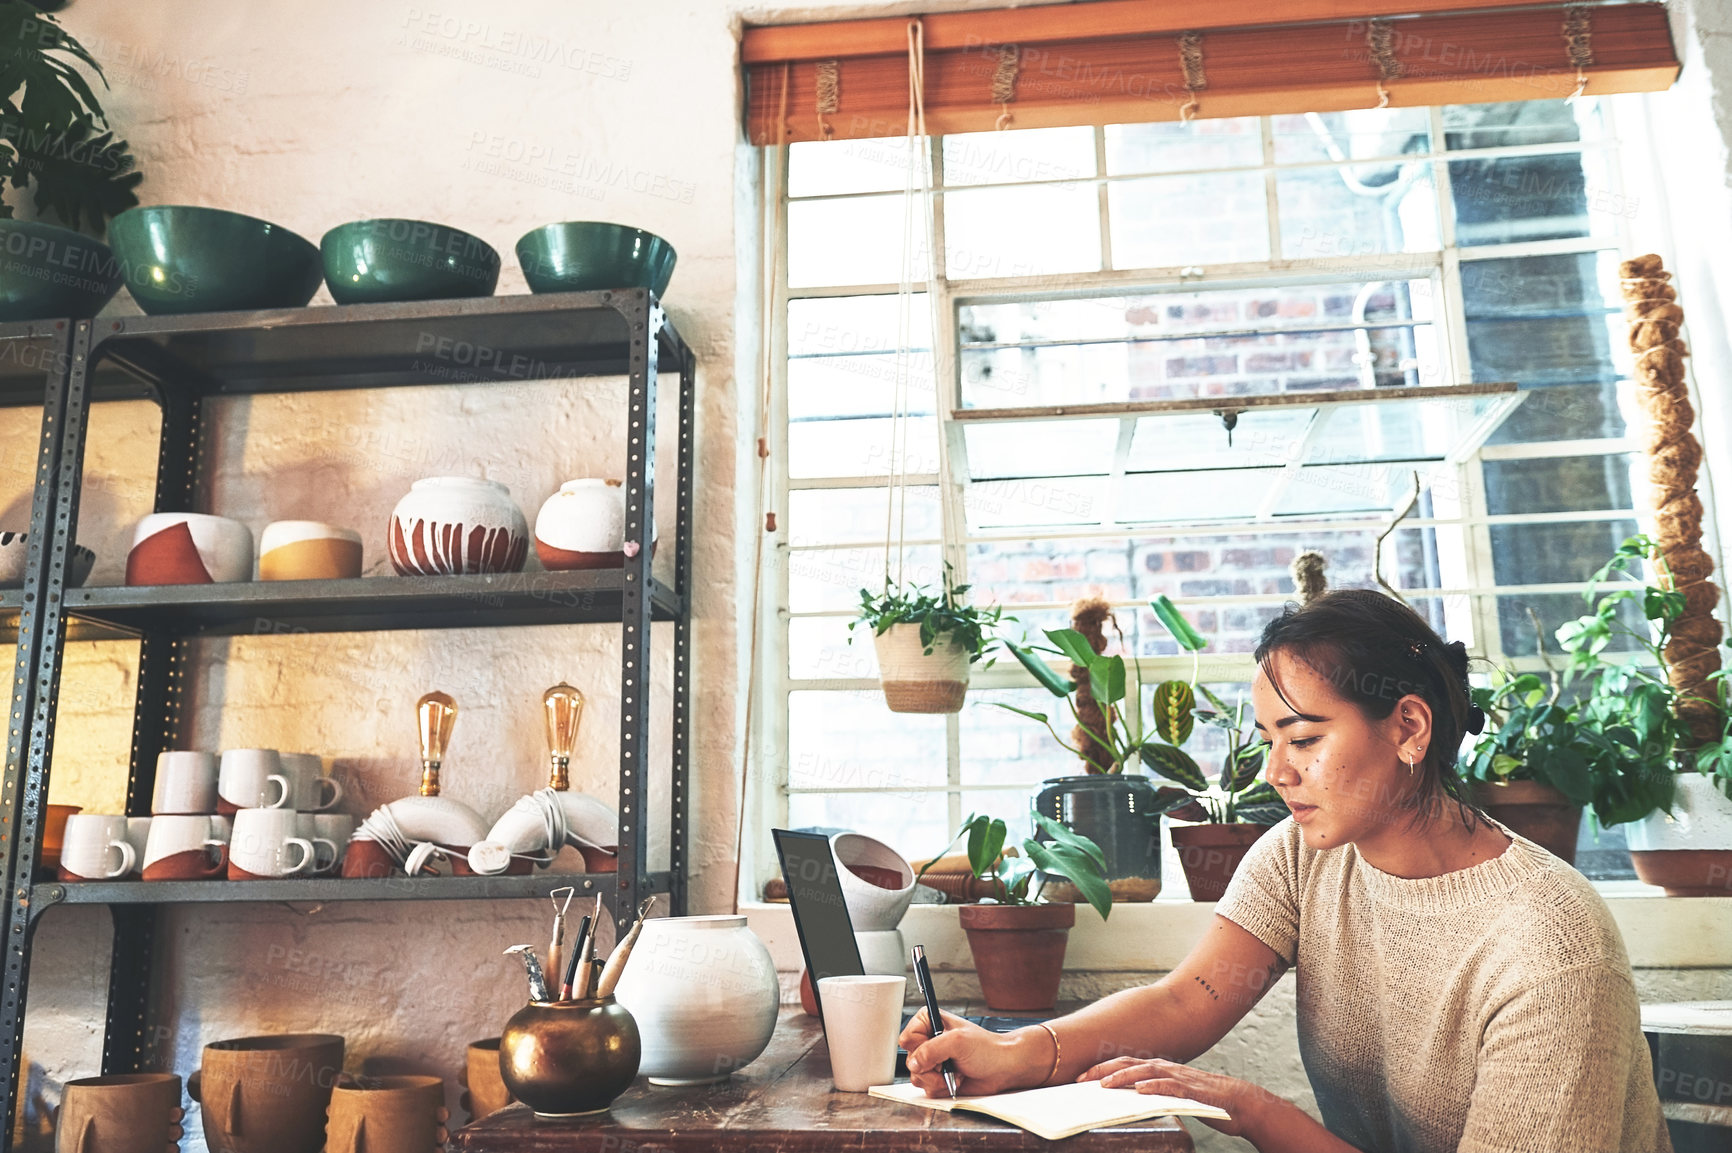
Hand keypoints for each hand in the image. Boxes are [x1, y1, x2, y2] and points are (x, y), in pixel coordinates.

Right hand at [898, 1009, 1047, 1097]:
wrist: (1003, 1068)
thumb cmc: (986, 1049)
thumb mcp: (957, 1042)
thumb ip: (931, 1050)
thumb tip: (913, 1064)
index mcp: (929, 1022)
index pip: (907, 1038)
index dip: (919, 1048)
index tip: (935, 1050)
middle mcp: (928, 1041)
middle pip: (910, 1061)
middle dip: (930, 1068)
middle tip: (947, 1063)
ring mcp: (932, 1061)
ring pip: (916, 1077)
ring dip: (937, 1079)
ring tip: (955, 1073)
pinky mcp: (937, 1078)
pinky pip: (927, 1088)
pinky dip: (941, 1087)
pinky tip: (957, 1080)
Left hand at [1079, 1056, 1282, 1139]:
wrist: (1239, 1102)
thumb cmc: (1205, 1099)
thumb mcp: (1174, 1094)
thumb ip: (1154, 1093)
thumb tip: (1131, 1099)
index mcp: (1160, 1069)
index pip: (1126, 1064)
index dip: (1103, 1068)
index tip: (1082, 1076)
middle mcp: (1166, 1069)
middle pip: (1129, 1064)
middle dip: (1103, 1069)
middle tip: (1080, 1079)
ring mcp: (1179, 1078)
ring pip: (1146, 1073)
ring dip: (1123, 1077)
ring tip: (1104, 1084)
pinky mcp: (1192, 1091)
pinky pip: (1170, 1087)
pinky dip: (1154, 1087)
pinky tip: (1140, 1091)